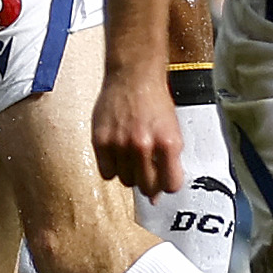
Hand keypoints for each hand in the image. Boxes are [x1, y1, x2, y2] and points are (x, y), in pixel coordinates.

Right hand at [88, 67, 181, 196]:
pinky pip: (107, 172)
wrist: (133, 77)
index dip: (167, 184)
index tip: (164, 179)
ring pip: (125, 181)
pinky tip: (117, 152)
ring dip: (130, 172)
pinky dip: (112, 167)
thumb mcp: (172, 131)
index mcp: (168, 143)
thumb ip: (168, 163)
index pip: (170, 185)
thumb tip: (156, 196)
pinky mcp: (101, 140)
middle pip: (146, 187)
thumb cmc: (154, 102)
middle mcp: (144, 145)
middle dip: (149, 181)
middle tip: (147, 166)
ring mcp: (120, 144)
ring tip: (132, 153)